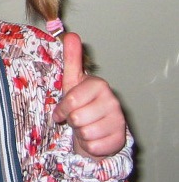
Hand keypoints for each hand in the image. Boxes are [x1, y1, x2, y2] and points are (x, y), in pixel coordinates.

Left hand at [53, 33, 125, 159]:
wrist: (96, 129)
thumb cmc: (81, 103)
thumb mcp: (72, 82)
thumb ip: (71, 60)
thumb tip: (71, 35)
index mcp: (98, 85)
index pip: (71, 101)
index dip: (62, 109)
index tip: (62, 111)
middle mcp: (112, 101)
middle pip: (77, 118)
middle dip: (71, 121)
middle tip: (76, 118)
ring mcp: (118, 120)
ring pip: (85, 133)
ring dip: (80, 133)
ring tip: (85, 127)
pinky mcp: (119, 139)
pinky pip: (93, 146)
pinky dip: (88, 145)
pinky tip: (93, 138)